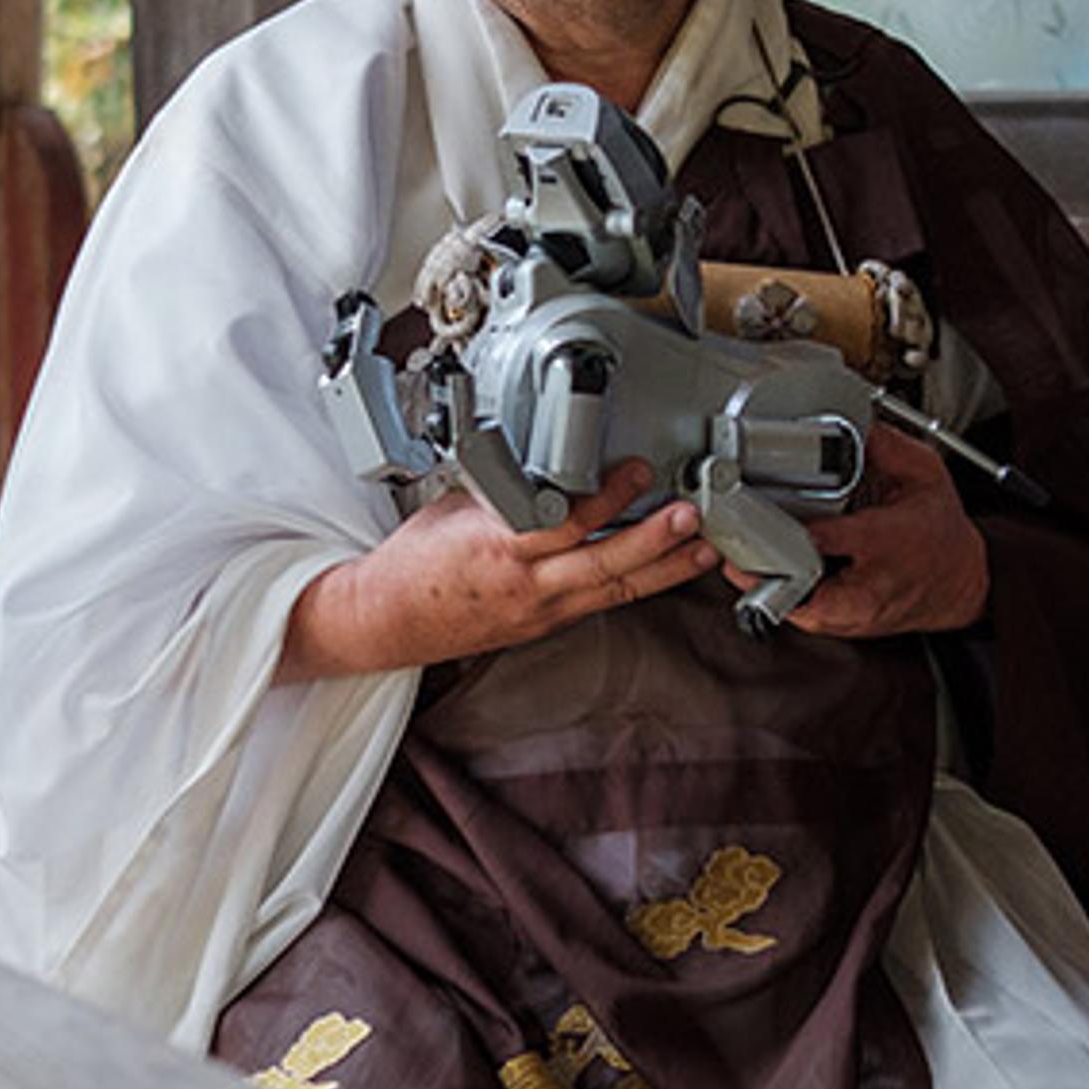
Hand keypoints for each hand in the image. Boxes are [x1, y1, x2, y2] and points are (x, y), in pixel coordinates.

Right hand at [278, 460, 716, 679]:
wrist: (386, 620)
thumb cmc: (414, 562)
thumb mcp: (458, 506)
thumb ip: (507, 490)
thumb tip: (545, 463)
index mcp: (499, 547)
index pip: (564, 521)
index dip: (606, 498)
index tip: (637, 471)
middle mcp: (526, 585)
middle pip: (603, 564)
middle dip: (655, 541)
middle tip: (692, 517)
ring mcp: (538, 611)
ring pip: (612, 591)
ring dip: (662, 570)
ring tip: (703, 551)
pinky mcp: (542, 625)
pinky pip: (598, 603)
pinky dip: (633, 586)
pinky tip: (662, 573)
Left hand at [748, 423, 987, 638]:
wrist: (963, 583)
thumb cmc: (942, 534)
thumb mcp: (927, 475)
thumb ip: (889, 447)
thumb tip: (857, 423)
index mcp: (886, 541)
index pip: (829, 539)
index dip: (789, 531)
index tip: (759, 518)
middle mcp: (871, 583)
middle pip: (806, 591)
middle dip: (767, 575)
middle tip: (736, 554)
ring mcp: (859, 612)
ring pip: (802, 614)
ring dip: (769, 592)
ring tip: (743, 566)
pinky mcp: (850, 626)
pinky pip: (808, 621)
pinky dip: (785, 603)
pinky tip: (770, 581)